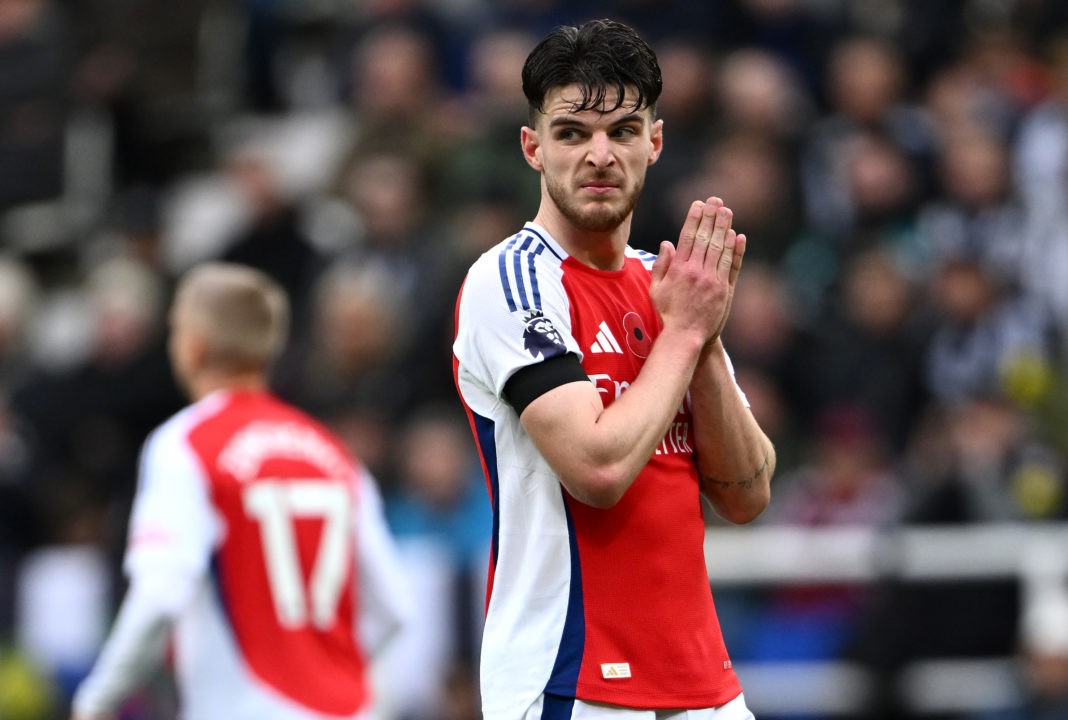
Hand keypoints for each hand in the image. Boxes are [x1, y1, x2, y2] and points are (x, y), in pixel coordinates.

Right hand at [650, 196, 746, 344]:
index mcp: (678, 270)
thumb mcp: (656, 289)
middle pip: (705, 238)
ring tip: (727, 211)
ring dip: (724, 227)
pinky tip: (736, 235)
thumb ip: (661, 265)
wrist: (685, 336)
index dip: (694, 219)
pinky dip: (735, 249)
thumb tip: (667, 243)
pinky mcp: (724, 289)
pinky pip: (730, 265)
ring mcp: (711, 280)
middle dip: (711, 217)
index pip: (687, 237)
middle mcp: (696, 272)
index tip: (698, 204)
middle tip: (716, 200)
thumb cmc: (668, 313)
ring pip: (719, 248)